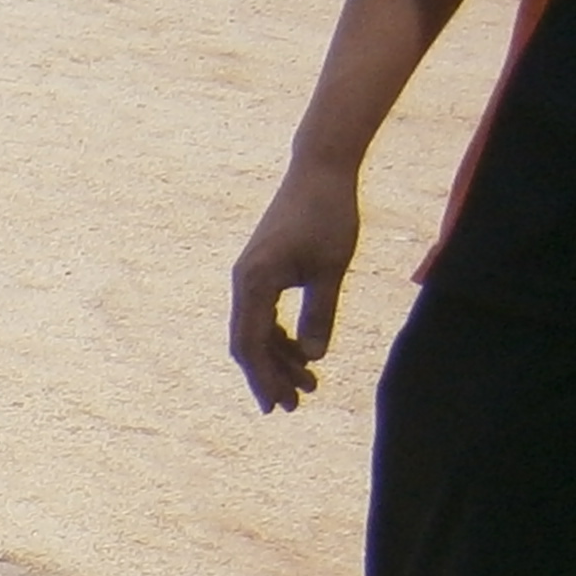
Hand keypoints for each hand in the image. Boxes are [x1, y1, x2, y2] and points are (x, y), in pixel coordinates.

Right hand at [230, 157, 360, 411]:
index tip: (280, 404)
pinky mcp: (261, 270)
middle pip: (248, 344)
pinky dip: (280, 336)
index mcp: (255, 283)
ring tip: (308, 382)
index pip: (252, 344)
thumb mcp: (330, 269)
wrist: (320, 170)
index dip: (264, 378)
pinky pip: (263, 314)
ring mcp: (250, 276)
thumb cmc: (329, 214)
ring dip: (278, 359)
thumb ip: (319, 314)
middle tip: (294, 406)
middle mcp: (244, 283)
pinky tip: (300, 351)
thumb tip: (312, 357)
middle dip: (269, 376)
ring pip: (256, 331)